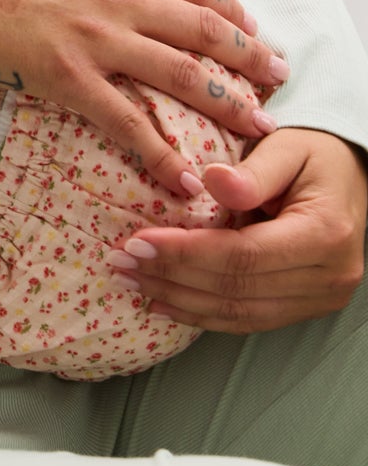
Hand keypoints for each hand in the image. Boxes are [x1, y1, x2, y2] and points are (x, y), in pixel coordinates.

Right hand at [0, 0, 285, 194]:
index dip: (229, 8)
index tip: (251, 28)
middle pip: (202, 28)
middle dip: (248, 56)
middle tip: (279, 78)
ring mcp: (95, 38)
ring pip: (180, 72)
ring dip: (227, 102)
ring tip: (257, 128)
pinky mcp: (68, 77)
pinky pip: (125, 121)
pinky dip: (160, 152)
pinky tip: (184, 177)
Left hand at [110, 129, 367, 333]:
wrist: (349, 175)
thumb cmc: (315, 155)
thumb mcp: (288, 146)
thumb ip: (252, 170)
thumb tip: (210, 179)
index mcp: (324, 234)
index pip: (243, 255)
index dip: (186, 253)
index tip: (137, 242)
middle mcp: (328, 276)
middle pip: (237, 289)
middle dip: (172, 278)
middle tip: (121, 263)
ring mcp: (320, 298)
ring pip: (239, 314)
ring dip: (179, 301)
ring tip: (131, 282)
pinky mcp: (305, 307)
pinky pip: (248, 319)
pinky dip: (202, 314)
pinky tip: (163, 303)